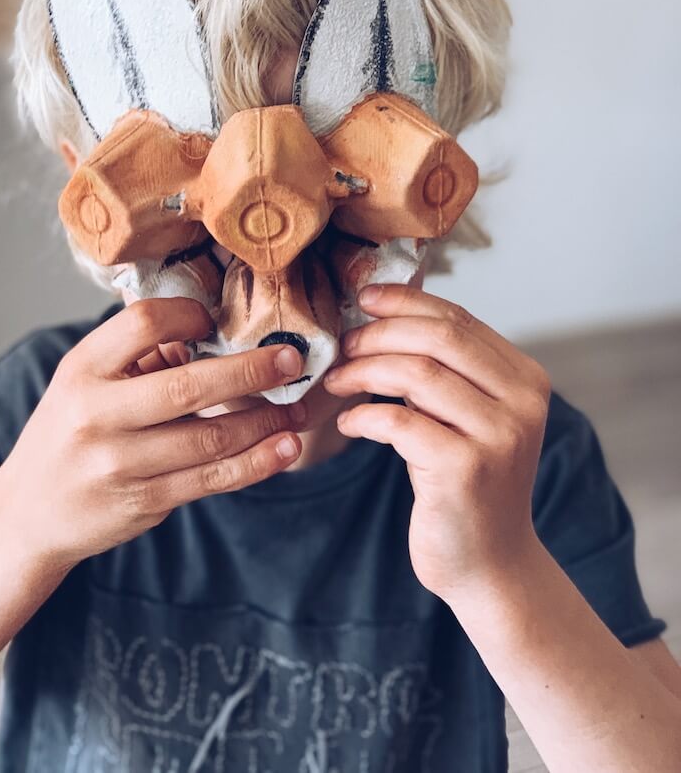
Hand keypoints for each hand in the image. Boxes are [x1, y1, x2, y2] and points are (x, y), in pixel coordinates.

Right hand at [0, 298, 306, 569]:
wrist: (28, 514)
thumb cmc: (71, 432)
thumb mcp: (85, 382)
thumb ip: (139, 357)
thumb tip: (212, 336)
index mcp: (82, 369)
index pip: (143, 323)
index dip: (189, 315)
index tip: (217, 321)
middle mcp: (97, 414)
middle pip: (189, 385)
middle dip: (252, 370)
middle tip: (292, 361)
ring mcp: (119, 463)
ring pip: (211, 438)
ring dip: (265, 421)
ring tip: (299, 410)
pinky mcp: (143, 502)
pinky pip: (211, 478)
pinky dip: (255, 463)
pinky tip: (283, 448)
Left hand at [324, 285, 550, 601]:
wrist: (489, 565)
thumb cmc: (465, 482)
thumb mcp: (466, 416)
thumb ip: (444, 370)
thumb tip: (381, 313)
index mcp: (526, 379)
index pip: (458, 320)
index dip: (406, 302)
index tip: (364, 299)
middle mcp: (522, 403)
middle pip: (438, 338)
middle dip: (380, 334)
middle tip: (343, 346)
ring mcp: (498, 437)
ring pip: (416, 374)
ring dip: (363, 371)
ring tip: (337, 381)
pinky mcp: (466, 470)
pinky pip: (398, 421)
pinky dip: (363, 415)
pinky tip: (349, 423)